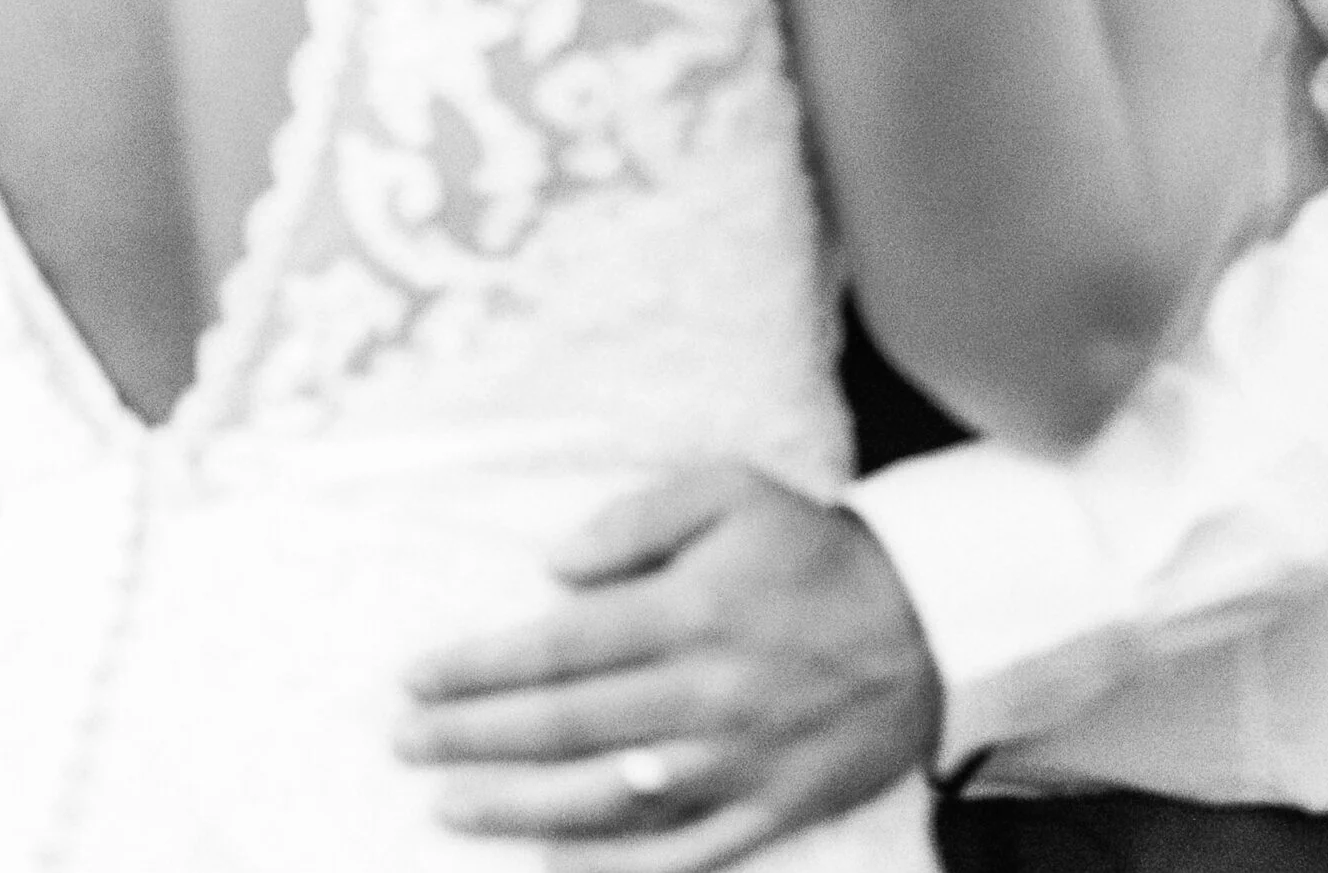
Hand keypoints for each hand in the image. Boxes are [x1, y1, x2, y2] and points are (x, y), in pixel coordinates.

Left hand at [396, 462, 939, 866]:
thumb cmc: (811, 551)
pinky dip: (609, 871)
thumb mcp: (731, 491)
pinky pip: (674, 858)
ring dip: (514, 807)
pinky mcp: (763, 815)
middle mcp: (702, 696)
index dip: (477, 667)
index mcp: (689, 612)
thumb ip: (638, 517)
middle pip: (564, 728)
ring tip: (446, 804)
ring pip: (603, 801)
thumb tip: (555, 567)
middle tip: (402, 741)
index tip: (415, 677)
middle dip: (471, 737)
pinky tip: (550, 867)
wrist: (924, 625)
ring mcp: (731, 767)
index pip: (557, 649)